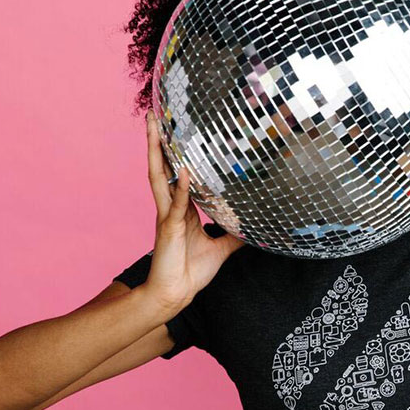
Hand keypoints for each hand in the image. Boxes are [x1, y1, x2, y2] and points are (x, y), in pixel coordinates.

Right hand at [141, 112, 244, 311]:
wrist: (176, 294)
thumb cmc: (192, 272)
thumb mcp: (222, 248)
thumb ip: (235, 235)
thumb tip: (256, 227)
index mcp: (182, 209)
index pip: (178, 173)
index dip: (175, 152)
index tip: (175, 130)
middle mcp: (171, 207)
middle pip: (162, 167)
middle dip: (156, 141)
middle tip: (153, 115)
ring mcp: (168, 216)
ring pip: (160, 177)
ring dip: (156, 152)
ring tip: (154, 128)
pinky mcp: (170, 229)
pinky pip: (178, 205)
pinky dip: (182, 189)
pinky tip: (185, 171)